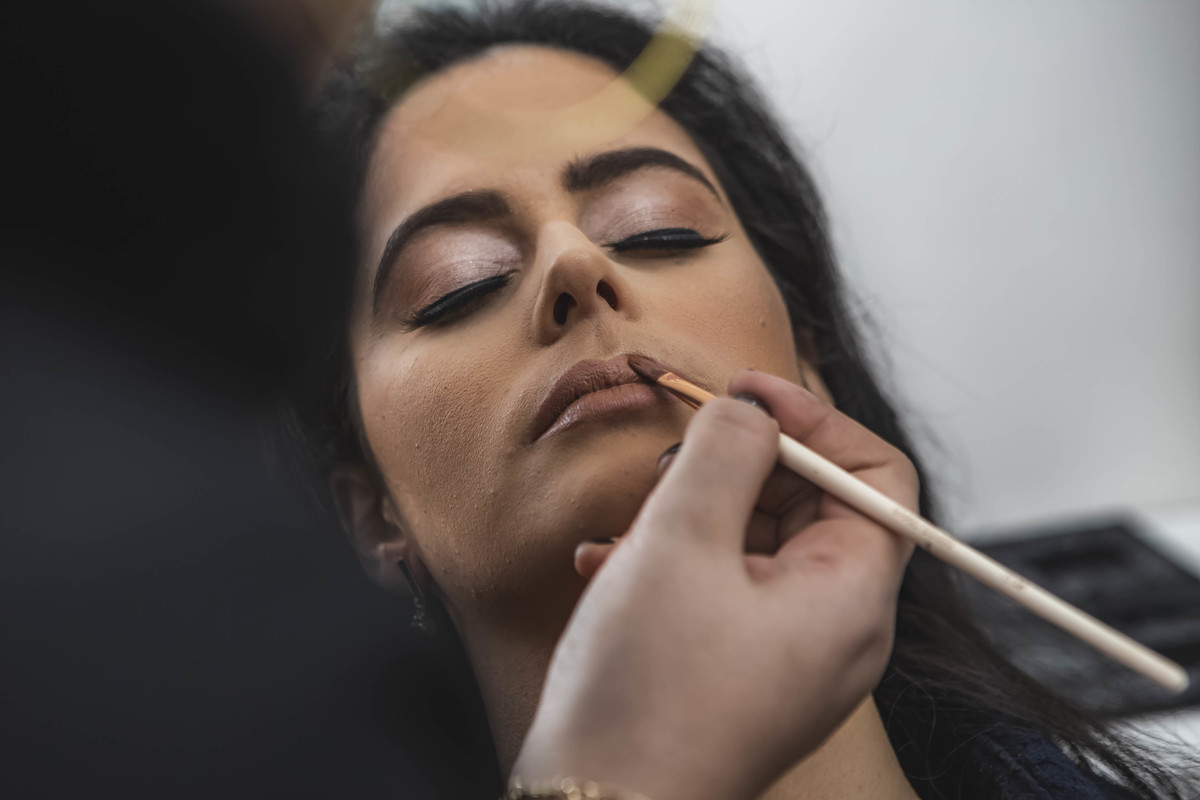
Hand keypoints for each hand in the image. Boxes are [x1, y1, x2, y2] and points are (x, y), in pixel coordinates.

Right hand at [511, 370, 917, 799]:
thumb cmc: (646, 694)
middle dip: (737, 467)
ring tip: (626, 529)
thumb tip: (750, 413)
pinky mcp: (738, 673)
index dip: (813, 420)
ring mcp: (786, 656)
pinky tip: (606, 565)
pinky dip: (671, 563)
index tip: (743, 394)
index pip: (876, 476)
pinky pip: (722, 589)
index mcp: (851, 597)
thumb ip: (725, 453)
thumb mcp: (681, 542)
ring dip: (689, 515)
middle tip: (667, 462)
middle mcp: (834, 629)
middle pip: (812, 505)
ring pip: (756, 544)